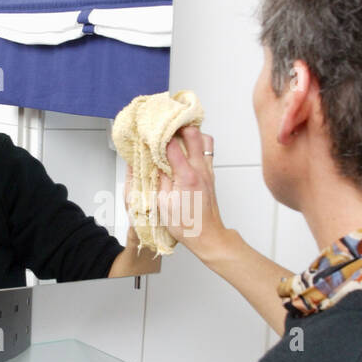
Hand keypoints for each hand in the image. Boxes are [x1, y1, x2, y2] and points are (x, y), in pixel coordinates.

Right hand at [158, 126, 226, 259]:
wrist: (208, 236)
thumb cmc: (187, 225)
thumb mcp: (164, 204)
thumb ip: (159, 179)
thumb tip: (154, 163)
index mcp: (187, 177)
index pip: (173, 144)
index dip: (160, 136)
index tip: (150, 132)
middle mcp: (200, 170)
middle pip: (194, 134)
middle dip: (178, 125)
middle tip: (165, 126)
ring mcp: (208, 171)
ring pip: (205, 139)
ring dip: (191, 133)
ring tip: (177, 134)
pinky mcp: (211, 175)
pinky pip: (207, 151)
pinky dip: (197, 144)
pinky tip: (186, 149)